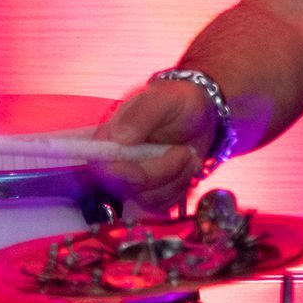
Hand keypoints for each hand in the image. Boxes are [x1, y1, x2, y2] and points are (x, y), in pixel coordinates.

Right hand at [92, 80, 213, 216]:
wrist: (201, 115)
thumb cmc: (179, 103)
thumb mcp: (164, 98)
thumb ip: (141, 113)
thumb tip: (119, 137)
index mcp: (110, 138)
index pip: (100, 166)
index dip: (121, 174)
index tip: (142, 171)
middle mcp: (116, 162)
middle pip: (127, 186)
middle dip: (162, 171)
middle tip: (184, 151)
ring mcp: (133, 179)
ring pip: (148, 198)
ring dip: (177, 178)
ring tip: (189, 154)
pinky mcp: (152, 191)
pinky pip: (163, 204)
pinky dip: (181, 186)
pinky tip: (188, 166)